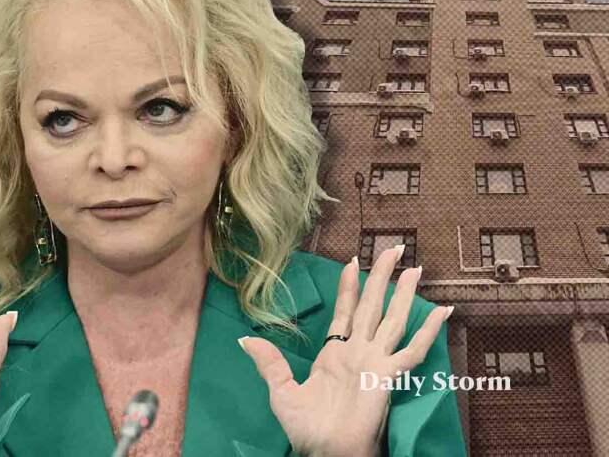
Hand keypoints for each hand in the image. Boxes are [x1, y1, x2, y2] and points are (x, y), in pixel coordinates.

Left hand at [240, 245, 452, 456]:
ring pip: (393, 319)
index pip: (345, 311)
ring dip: (404, 294)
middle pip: (373, 306)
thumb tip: (243, 340)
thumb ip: (268, 363)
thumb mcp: (280, 391)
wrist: (326, 453)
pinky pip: (413, 350)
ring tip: (415, 268)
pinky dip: (428, 331)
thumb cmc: (306, 428)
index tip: (353, 262)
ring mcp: (376, 362)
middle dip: (381, 277)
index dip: (349, 287)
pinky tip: (442, 312)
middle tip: (393, 249)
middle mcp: (358, 352)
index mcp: (334, 353)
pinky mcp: (389, 376)